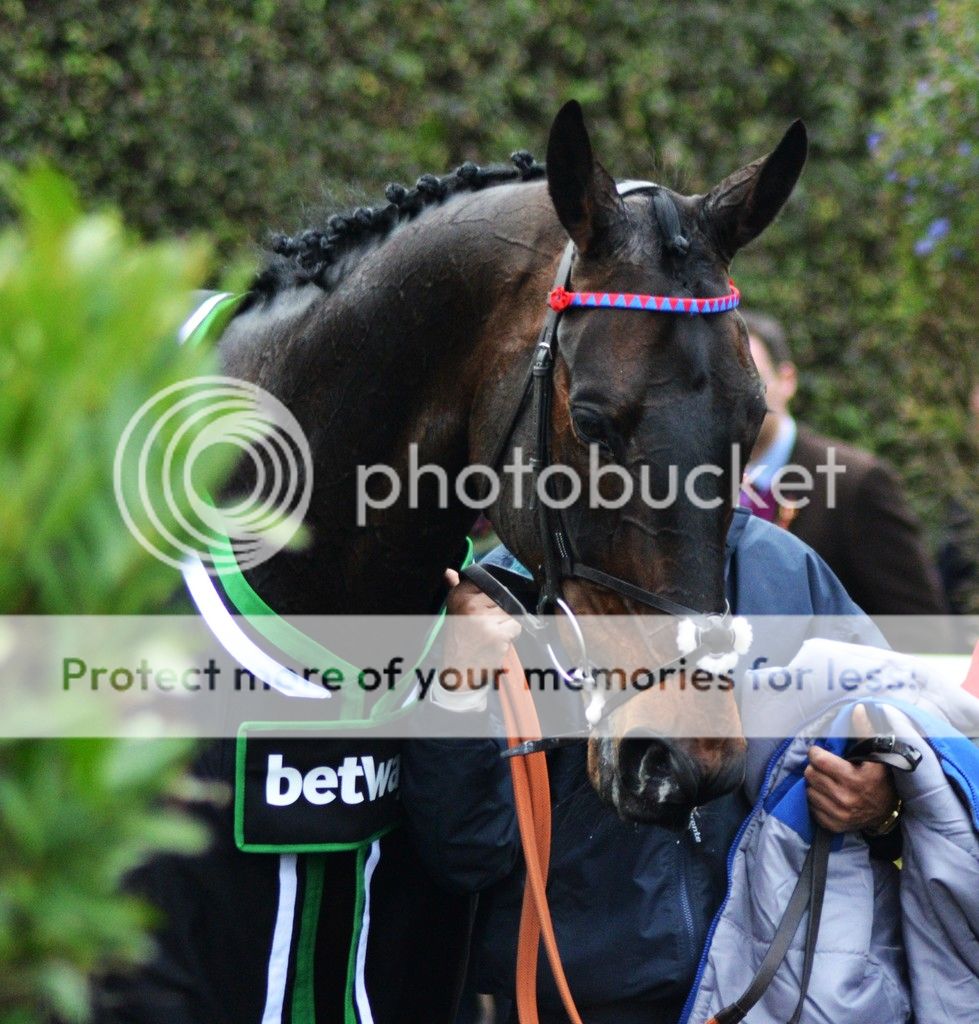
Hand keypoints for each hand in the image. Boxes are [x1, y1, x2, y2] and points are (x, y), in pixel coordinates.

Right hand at [441, 569, 520, 689]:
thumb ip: (455, 588)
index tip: (482, 608)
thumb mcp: (452, 612)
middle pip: (501, 597)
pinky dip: (511, 635)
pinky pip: (516, 626)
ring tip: (488, 635)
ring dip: (504, 624)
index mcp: (459, 596)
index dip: (490, 595)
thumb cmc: (458, 642)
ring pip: (510, 612)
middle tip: (483, 627)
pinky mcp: (498, 634)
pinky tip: (496, 642)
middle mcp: (471, 604)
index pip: (488, 581)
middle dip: (497, 611)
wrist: (459, 672)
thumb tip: (449, 572)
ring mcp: (485, 619)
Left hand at [804, 705, 898, 833]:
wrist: (887, 812)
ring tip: (827, 781)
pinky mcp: (833, 825)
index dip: (817, 753)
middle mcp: (845, 798)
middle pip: (810, 774)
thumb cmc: (880, 778)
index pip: (818, 760)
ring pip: (808, 790)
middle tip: (824, 767)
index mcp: (854, 779)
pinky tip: (827, 796)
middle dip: (815, 767)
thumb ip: (865, 730)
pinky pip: (811, 807)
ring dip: (814, 784)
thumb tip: (859, 708)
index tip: (821, 752)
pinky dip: (816, 800)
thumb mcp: (877, 753)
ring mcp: (838, 814)